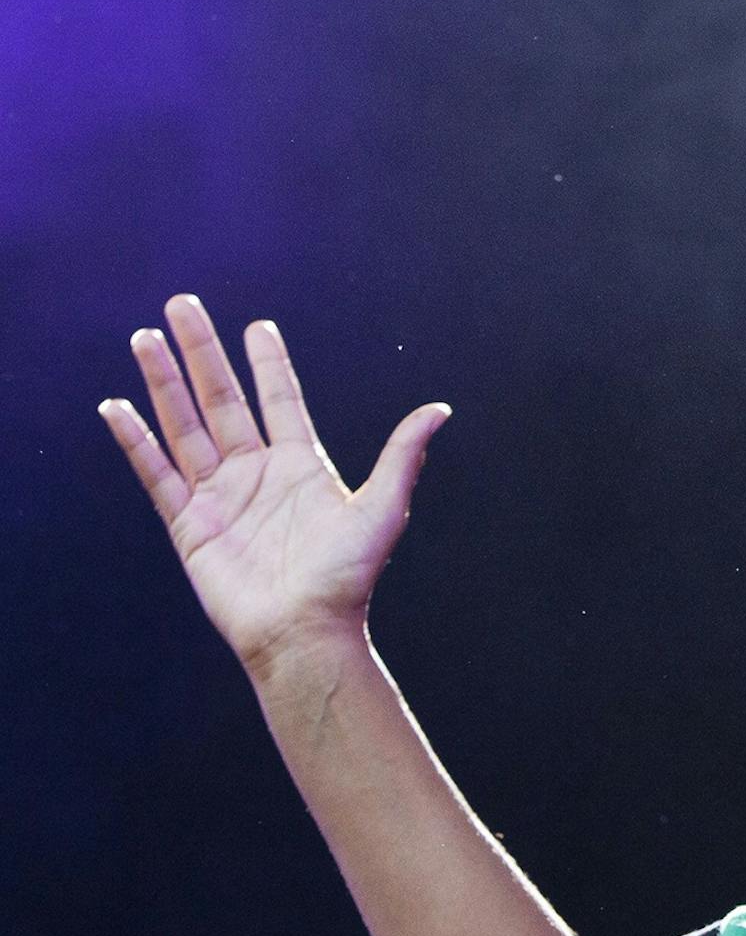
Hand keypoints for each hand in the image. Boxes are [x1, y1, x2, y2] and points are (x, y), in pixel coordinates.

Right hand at [98, 293, 451, 677]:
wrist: (305, 631)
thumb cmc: (346, 577)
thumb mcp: (382, 508)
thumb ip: (402, 455)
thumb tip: (439, 410)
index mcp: (301, 467)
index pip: (281, 402)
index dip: (270, 366)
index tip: (258, 327)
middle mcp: (257, 475)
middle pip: (223, 400)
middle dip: (203, 353)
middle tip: (183, 304)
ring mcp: (220, 496)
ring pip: (185, 426)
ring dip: (164, 383)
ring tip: (145, 337)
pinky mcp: (189, 524)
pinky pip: (156, 474)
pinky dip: (136, 441)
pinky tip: (117, 405)